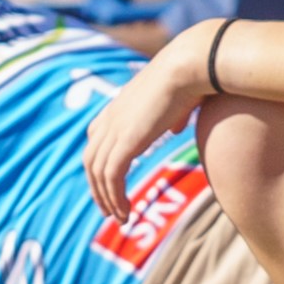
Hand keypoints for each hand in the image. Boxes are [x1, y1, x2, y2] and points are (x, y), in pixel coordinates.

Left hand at [83, 23, 223, 217]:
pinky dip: (115, 198)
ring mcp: (115, 128)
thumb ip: (172, 115)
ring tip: (120, 218)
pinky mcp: (126, 140)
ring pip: (98, 173)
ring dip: (106, 200)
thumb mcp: (177, 99)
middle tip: (111, 211)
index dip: (99, 167)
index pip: (95, 140)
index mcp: (118, 107)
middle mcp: (110, 117)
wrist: (190, 65)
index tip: (111, 186)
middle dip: (97, 189)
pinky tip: (127, 212)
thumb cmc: (192, 78)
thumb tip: (176, 125)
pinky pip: (112, 177)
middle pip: (90, 160)